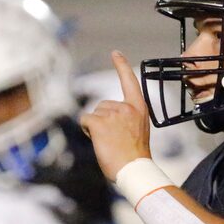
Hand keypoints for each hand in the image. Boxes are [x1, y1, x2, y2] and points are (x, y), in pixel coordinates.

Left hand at [79, 51, 151, 181]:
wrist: (134, 169)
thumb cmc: (135, 157)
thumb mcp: (136, 130)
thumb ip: (125, 119)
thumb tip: (104, 118)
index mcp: (139, 108)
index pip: (129, 81)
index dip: (121, 66)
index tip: (115, 53)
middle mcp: (126, 107)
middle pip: (103, 105)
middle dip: (103, 120)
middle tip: (114, 140)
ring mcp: (112, 114)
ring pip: (93, 114)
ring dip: (95, 127)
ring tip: (108, 143)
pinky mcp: (99, 122)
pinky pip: (84, 120)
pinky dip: (87, 130)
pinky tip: (98, 141)